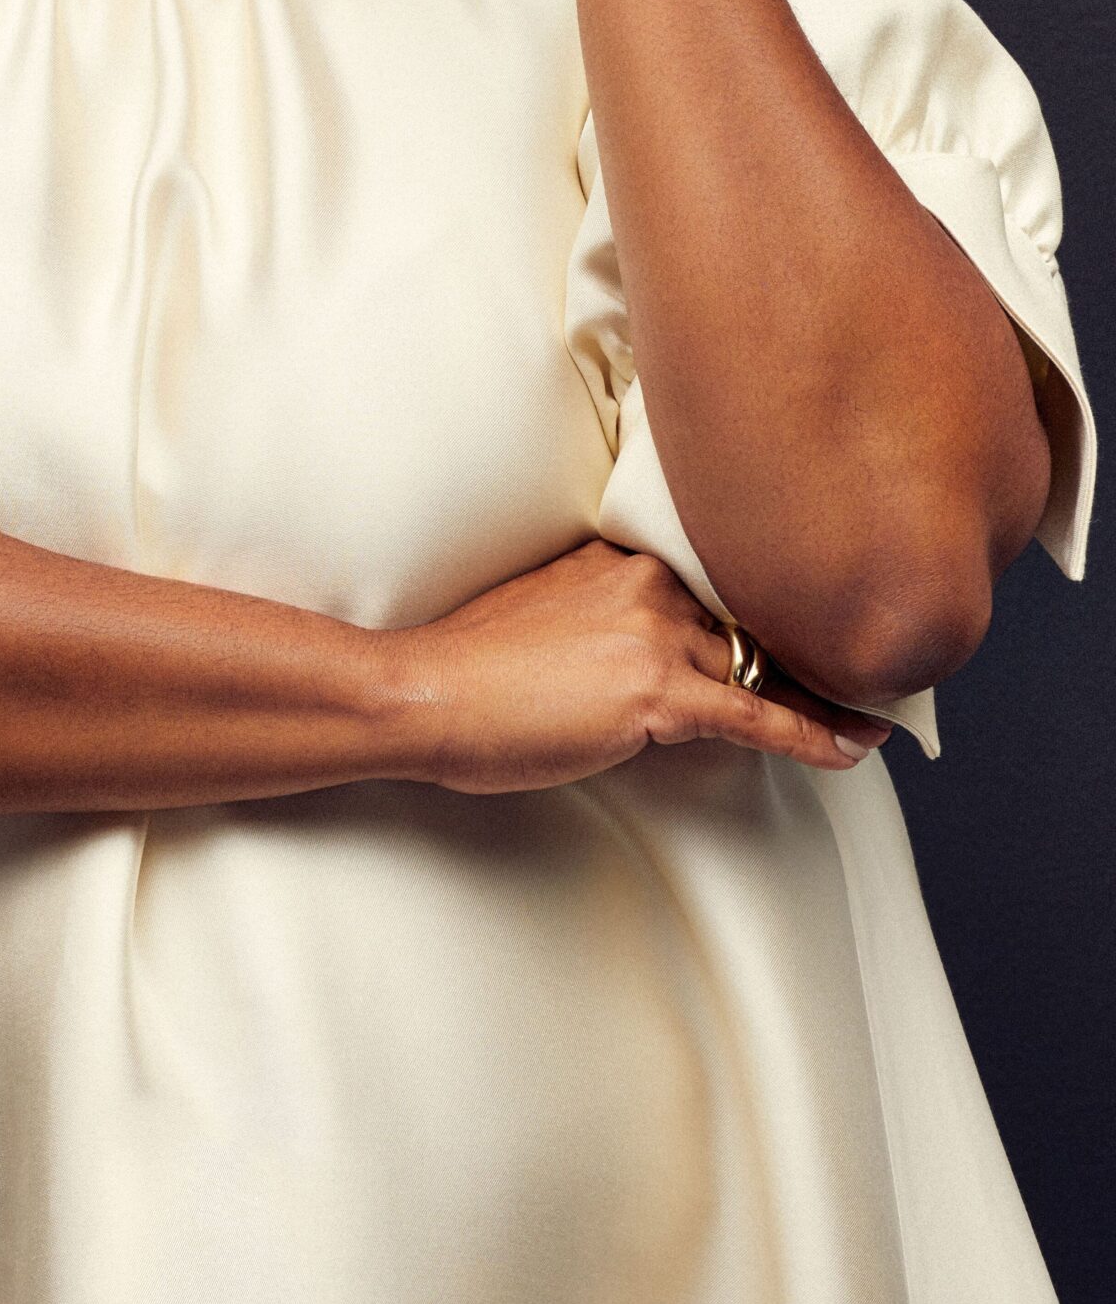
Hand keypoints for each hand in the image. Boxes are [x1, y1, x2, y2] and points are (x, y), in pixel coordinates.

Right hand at [382, 539, 893, 793]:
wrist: (425, 695)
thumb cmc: (470, 667)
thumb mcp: (546, 613)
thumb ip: (607, 616)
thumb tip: (647, 652)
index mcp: (620, 557)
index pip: (717, 581)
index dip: (772, 606)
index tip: (816, 615)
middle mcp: (647, 582)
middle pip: (750, 621)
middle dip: (809, 648)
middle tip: (872, 663)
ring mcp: (655, 635)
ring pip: (763, 667)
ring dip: (825, 693)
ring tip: (878, 710)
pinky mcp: (656, 694)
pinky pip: (758, 716)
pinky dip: (815, 733)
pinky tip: (856, 746)